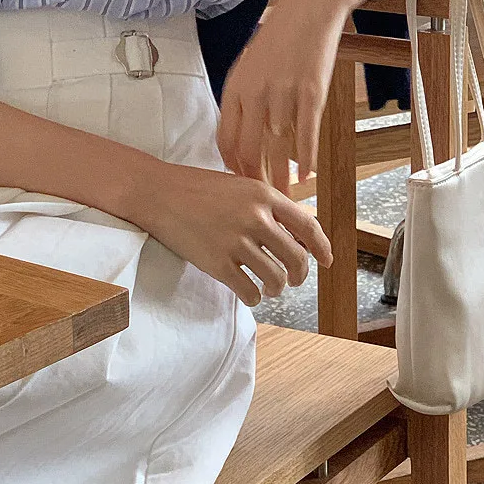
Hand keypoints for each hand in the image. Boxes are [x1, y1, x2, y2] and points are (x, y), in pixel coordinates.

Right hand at [150, 159, 331, 301]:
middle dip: (299, 276)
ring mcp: (236, 241)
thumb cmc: (196, 187)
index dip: (322, 247)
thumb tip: (295, 233)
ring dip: (275, 288)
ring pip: (276, 279)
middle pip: (296, 258)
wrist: (157, 192)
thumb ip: (265, 205)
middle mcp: (255, 217)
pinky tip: (247, 292)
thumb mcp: (239, 185)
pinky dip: (253, 298)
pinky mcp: (217, 263)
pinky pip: (249, 292)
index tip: (327, 261)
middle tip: (291, 280)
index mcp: (263, 195)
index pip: (308, 225)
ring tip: (267, 286)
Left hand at [218, 0, 366, 187]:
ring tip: (285, 195)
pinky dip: (306, 160)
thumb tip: (243, 133)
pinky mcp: (312, 94)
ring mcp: (284, 94)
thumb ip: (244, 97)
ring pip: (278, 149)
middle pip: (248, 150)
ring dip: (281, 176)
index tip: (239, 181)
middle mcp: (256, 92)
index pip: (225, 138)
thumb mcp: (250, 63)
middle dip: (254, 179)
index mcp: (236, 85)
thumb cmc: (279, 35)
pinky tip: (306, 175)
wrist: (310, 7)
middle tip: (262, 197)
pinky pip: (306, 136)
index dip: (231, 166)